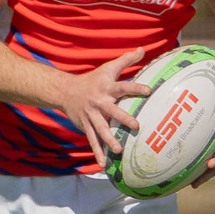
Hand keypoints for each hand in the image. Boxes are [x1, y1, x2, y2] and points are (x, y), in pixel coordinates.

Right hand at [60, 49, 149, 169]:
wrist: (65, 91)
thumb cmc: (93, 79)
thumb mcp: (108, 67)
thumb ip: (126, 60)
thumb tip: (142, 49)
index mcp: (107, 88)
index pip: (123, 86)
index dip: (135, 88)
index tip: (149, 91)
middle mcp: (99, 102)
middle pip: (112, 111)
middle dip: (123, 118)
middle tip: (136, 126)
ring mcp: (91, 116)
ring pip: (101, 129)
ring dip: (109, 140)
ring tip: (118, 150)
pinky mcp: (85, 126)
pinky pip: (92, 140)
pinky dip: (98, 152)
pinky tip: (104, 164)